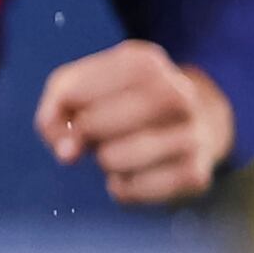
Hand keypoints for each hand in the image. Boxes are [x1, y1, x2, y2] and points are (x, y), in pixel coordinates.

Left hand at [34, 40, 236, 205]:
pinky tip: (131, 176)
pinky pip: (137, 190)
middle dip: (87, 132)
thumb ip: (57, 110)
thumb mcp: (80, 89)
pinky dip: (123, 188)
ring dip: (105, 161)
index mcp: (145, 62)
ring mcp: (194, 134)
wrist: (190, 125)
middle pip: (105, 120)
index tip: (70, 111)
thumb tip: (66, 152)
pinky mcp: (196, 174)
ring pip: (121, 157)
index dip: (68, 104)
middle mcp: (179, 94)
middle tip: (89, 136)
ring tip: (114, 155)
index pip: (79, 89)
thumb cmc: (118, 105)